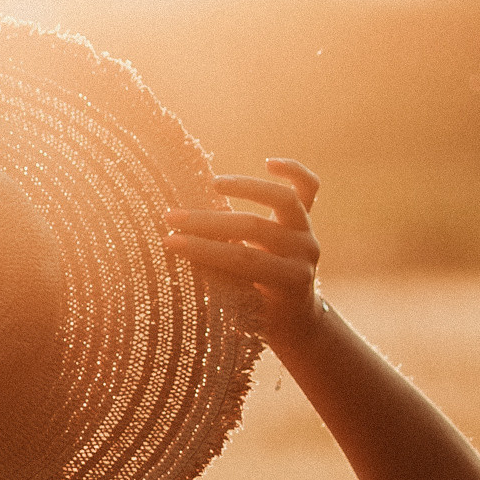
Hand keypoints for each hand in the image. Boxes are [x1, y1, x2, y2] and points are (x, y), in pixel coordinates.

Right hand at [165, 161, 323, 357]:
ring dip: (247, 187)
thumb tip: (178, 251)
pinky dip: (293, 171)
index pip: (242, 259)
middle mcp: (305, 252)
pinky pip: (309, 187)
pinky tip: (268, 163)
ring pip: (284, 199)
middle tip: (172, 218)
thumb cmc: (258, 315)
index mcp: (290, 281)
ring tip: (214, 184)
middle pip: (255, 227)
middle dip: (209, 223)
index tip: (170, 242)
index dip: (205, 250)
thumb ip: (221, 281)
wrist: (293, 316)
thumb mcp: (241, 308)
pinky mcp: (308, 218)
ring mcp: (309, 232)